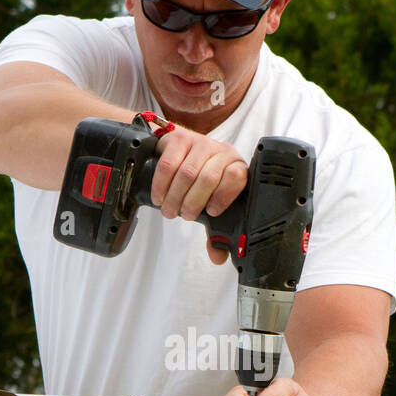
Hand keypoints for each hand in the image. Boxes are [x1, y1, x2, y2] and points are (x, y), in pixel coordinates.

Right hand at [150, 127, 247, 263]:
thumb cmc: (199, 183)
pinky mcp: (178, 138)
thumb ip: (215, 231)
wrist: (180, 153)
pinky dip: (161, 185)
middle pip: (207, 178)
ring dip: (175, 196)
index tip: (210, 212)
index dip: (223, 196)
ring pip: (187, 173)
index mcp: (235, 167)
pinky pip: (168, 164)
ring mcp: (200, 142)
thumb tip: (218, 257)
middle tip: (183, 215)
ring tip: (169, 210)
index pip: (236, 176)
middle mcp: (221, 151)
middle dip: (192, 202)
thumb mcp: (210, 204)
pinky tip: (159, 196)